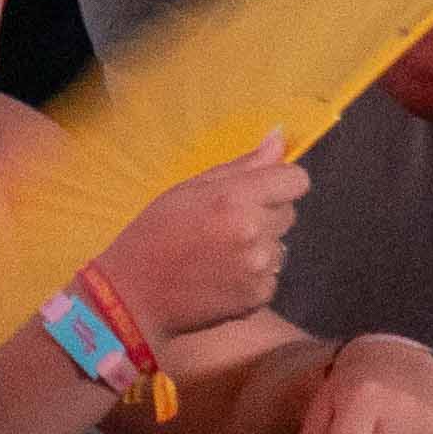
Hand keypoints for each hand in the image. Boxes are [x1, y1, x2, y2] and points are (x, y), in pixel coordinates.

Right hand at [90, 135, 302, 341]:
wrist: (136, 294)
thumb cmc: (156, 232)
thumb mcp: (190, 188)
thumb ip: (241, 166)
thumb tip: (279, 137)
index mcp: (236, 198)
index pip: (296, 180)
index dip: (280, 181)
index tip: (260, 189)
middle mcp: (254, 231)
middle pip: (289, 211)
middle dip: (266, 212)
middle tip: (227, 223)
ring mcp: (259, 268)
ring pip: (280, 244)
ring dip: (261, 244)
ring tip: (221, 252)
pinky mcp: (259, 296)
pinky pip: (272, 275)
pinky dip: (254, 274)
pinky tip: (223, 275)